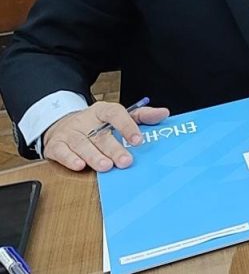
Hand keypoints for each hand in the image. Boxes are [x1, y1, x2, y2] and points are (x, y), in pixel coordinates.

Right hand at [42, 101, 169, 171]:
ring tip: (106, 166)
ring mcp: (70, 132)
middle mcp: (86, 120)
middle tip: (126, 161)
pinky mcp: (56, 145)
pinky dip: (69, 159)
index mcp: (103, 111)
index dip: (127, 126)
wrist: (62, 125)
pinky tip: (79, 166)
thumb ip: (142, 116)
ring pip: (82, 144)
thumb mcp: (119, 116)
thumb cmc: (97, 124)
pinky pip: (62, 151)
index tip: (139, 140)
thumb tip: (164, 113)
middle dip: (114, 148)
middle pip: (100, 134)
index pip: (116, 114)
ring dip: (94, 156)